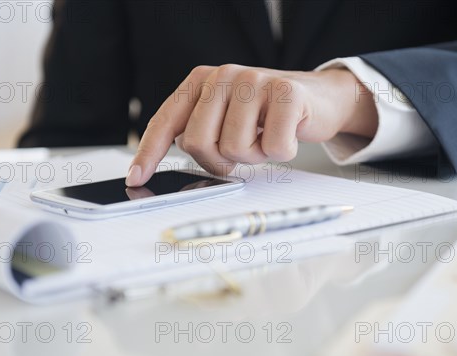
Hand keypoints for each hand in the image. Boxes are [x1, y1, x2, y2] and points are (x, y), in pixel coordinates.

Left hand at [126, 64, 377, 185]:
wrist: (319, 97)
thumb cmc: (268, 114)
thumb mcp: (227, 117)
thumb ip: (201, 129)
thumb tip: (180, 149)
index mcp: (203, 81)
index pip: (167, 120)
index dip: (149, 152)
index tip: (137, 178)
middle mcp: (224, 76)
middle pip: (199, 143)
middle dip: (220, 161)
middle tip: (240, 152)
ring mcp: (256, 81)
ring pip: (236, 149)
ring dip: (255, 156)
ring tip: (265, 137)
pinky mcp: (287, 93)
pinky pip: (274, 149)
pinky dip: (282, 152)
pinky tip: (287, 135)